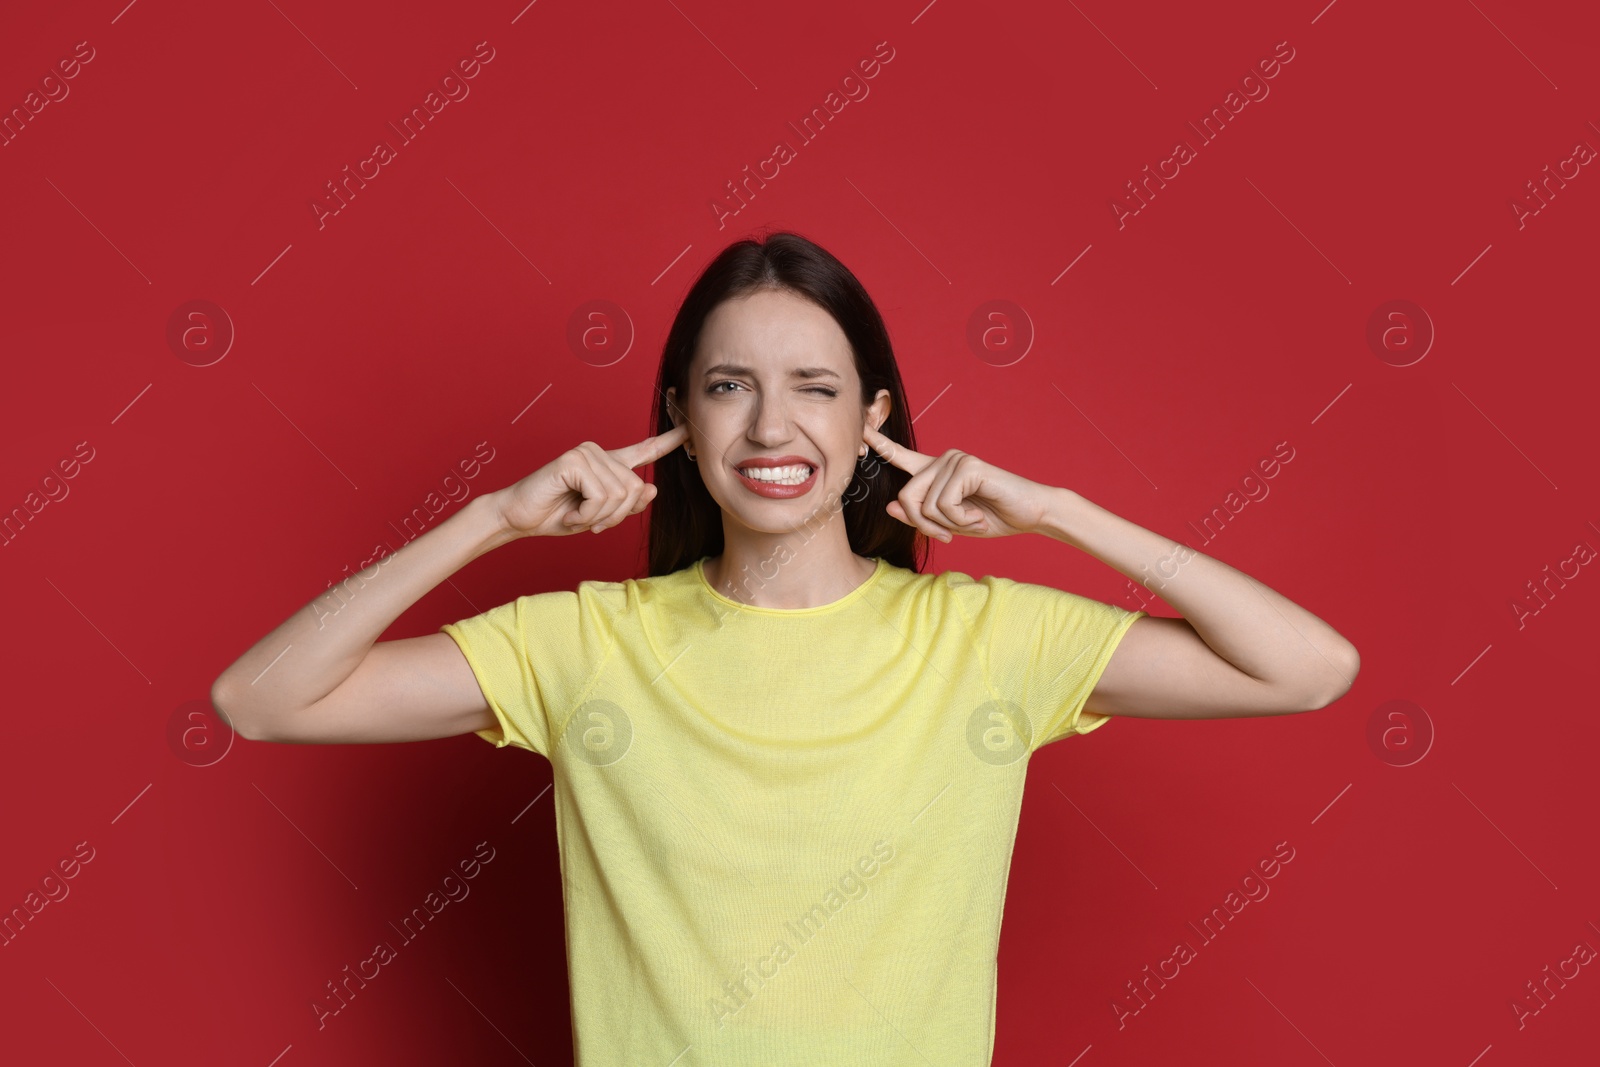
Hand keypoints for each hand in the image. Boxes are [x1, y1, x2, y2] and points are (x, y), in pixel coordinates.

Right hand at [493, 424, 688, 538]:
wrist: (520, 517)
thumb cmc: (557, 514)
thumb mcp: (600, 516)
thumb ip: (627, 504)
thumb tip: (651, 488)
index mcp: (609, 465)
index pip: (645, 450)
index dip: (669, 442)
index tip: (690, 429)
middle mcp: (600, 453)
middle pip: (634, 489)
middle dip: (615, 516)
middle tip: (589, 521)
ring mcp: (586, 453)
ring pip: (619, 495)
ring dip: (598, 517)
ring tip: (577, 515)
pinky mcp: (573, 460)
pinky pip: (600, 496)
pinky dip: (586, 514)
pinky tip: (569, 511)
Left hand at [862, 425, 1053, 542]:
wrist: (1032, 514)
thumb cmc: (993, 518)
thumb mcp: (950, 524)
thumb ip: (920, 516)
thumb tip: (891, 505)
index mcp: (936, 472)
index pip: (901, 457)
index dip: (879, 445)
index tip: (859, 431)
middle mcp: (943, 460)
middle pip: (906, 497)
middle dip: (924, 525)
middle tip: (948, 535)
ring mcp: (955, 459)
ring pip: (924, 504)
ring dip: (948, 524)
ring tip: (972, 521)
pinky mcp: (967, 466)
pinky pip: (944, 504)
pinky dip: (960, 520)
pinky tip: (978, 516)